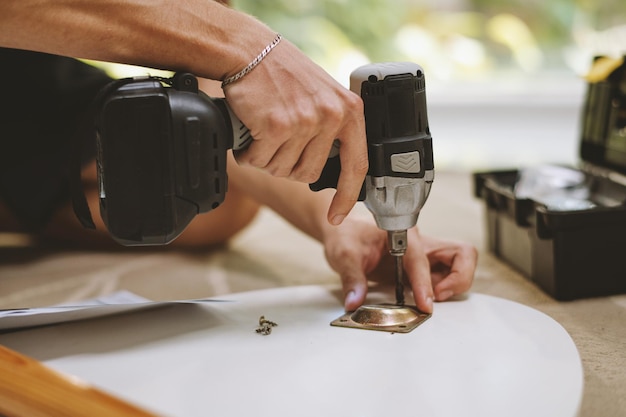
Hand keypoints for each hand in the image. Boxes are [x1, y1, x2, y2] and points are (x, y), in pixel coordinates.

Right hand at [223, 38, 367, 225]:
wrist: (250, 52)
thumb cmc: (283, 75)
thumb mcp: (324, 96)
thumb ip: (333, 129)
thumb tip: (331, 169)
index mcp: (349, 111)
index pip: (356, 165)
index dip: (346, 196)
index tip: (337, 215)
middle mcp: (331, 116)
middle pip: (310, 174)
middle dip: (288, 167)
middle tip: (277, 144)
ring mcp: (305, 122)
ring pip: (283, 170)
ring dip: (267, 159)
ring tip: (263, 133)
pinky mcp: (276, 125)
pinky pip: (260, 161)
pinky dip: (249, 154)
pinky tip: (249, 133)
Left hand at [322, 215, 476, 312]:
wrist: (346, 230)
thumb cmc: (348, 233)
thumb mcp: (344, 254)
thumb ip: (352, 278)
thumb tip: (355, 301)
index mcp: (403, 234)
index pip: (421, 259)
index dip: (425, 283)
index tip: (426, 304)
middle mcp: (420, 243)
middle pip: (461, 254)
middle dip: (459, 278)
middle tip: (437, 296)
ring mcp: (425, 255)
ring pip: (459, 264)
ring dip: (455, 284)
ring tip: (431, 298)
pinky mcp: (422, 268)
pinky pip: (446, 277)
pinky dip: (445, 289)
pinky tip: (424, 298)